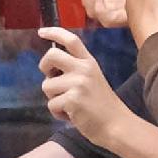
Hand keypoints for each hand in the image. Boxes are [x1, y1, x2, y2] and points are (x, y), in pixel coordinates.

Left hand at [38, 27, 129, 142]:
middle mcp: (84, 69)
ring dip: (53, 98)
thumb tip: (51, 71)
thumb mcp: (93, 80)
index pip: (71, 40)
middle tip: (51, 78)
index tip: (41, 32)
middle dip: (44, 66)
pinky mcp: (72, 99)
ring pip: (47, 85)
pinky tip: (72, 116)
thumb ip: (76, 71)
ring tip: (70, 106)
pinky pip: (51, 104)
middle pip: (51, 55)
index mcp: (89, 62)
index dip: (54, 32)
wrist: (116, 125)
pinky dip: (58, 114)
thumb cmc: (101, 106)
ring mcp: (78, 83)